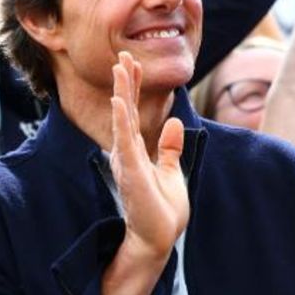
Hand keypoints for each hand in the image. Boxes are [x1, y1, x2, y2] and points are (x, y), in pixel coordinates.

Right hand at [110, 51, 188, 264]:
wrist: (157, 239)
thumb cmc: (161, 210)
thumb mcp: (171, 171)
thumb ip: (169, 148)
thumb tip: (174, 122)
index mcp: (137, 151)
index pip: (134, 113)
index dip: (133, 87)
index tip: (132, 62)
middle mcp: (128, 153)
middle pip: (126, 110)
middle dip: (125, 82)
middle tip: (122, 55)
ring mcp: (128, 161)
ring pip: (123, 120)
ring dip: (122, 93)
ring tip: (120, 68)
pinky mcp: (132, 172)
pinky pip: (125, 141)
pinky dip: (122, 121)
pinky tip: (121, 102)